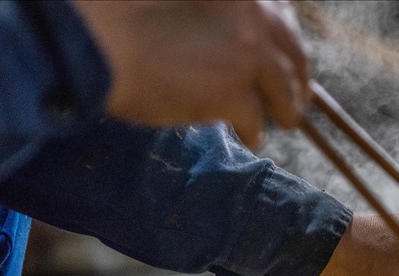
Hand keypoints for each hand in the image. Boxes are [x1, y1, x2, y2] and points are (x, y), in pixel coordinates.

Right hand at [72, 0, 309, 147]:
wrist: (100, 41)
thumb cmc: (125, 16)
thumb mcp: (184, 0)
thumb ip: (215, 15)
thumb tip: (234, 42)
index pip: (282, 14)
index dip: (287, 38)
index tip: (288, 53)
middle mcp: (253, 16)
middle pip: (293, 55)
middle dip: (298, 78)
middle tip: (298, 97)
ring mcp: (247, 56)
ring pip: (283, 92)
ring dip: (284, 109)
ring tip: (281, 122)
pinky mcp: (233, 94)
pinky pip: (255, 121)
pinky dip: (253, 132)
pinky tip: (248, 138)